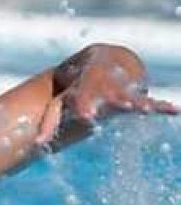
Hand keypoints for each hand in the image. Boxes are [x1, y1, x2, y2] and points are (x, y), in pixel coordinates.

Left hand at [35, 45, 178, 147]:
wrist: (100, 60)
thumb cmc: (76, 88)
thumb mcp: (60, 103)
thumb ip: (49, 123)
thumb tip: (37, 145)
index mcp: (84, 91)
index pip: (83, 99)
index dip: (85, 106)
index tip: (88, 116)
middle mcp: (104, 89)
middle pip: (111, 96)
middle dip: (116, 101)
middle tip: (124, 108)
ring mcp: (123, 91)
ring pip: (133, 97)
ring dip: (141, 103)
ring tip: (148, 109)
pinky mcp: (137, 95)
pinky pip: (152, 101)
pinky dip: (163, 106)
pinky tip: (175, 110)